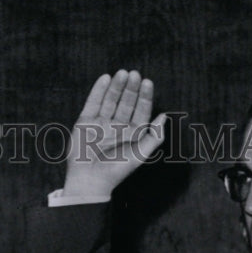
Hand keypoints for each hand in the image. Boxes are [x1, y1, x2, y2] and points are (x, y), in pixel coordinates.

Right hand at [63, 69, 166, 198]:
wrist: (89, 179)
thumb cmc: (116, 170)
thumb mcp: (140, 155)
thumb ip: (154, 137)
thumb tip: (165, 117)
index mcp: (133, 133)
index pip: (141, 110)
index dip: (145, 96)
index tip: (147, 82)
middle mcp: (118, 126)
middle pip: (126, 102)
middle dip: (131, 88)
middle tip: (135, 74)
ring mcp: (102, 122)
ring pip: (111, 99)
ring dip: (117, 86)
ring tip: (122, 73)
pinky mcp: (86, 121)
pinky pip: (93, 102)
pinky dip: (98, 90)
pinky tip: (105, 78)